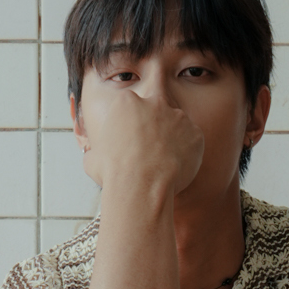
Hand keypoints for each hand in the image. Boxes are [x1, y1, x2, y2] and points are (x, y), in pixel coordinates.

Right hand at [77, 82, 204, 200]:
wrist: (140, 187)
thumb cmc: (113, 173)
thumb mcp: (93, 158)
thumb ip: (100, 151)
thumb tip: (97, 158)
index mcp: (127, 102)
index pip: (132, 104)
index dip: (132, 123)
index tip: (131, 139)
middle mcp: (154, 102)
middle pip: (157, 108)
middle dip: (155, 124)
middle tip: (151, 148)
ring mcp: (178, 117)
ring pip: (177, 124)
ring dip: (172, 139)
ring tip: (163, 163)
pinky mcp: (195, 133)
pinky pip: (193, 141)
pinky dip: (187, 152)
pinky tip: (177, 168)